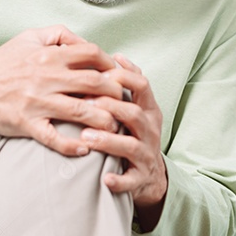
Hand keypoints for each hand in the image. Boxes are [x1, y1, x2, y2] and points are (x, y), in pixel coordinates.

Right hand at [0, 25, 124, 154]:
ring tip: (114, 127)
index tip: (119, 74)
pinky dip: (72, 146)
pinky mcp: (27, 124)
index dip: (112, 64)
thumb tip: (85, 41)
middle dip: (116, 93)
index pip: (92, 54)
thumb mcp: (30, 38)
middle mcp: (46, 77)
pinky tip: (85, 149)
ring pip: (81, 112)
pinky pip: (53, 138)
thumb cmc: (4, 62)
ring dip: (103, 121)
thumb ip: (59, 35)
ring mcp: (37, 102)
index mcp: (50, 55)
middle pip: (94, 83)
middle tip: (124, 102)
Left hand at [80, 54, 167, 229]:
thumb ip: (128, 82)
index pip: (142, 85)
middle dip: (111, 107)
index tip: (100, 74)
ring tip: (86, 137)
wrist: (149, 174)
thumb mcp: (137, 106)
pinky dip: (118, 180)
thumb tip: (116, 55)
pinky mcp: (140, 178)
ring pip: (131, 146)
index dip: (123, 77)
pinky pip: (131, 180)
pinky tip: (104, 178)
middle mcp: (150, 130)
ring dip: (108, 141)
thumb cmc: (134, 133)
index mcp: (148, 109)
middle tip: (85, 103)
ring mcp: (146, 155)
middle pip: (134, 114)